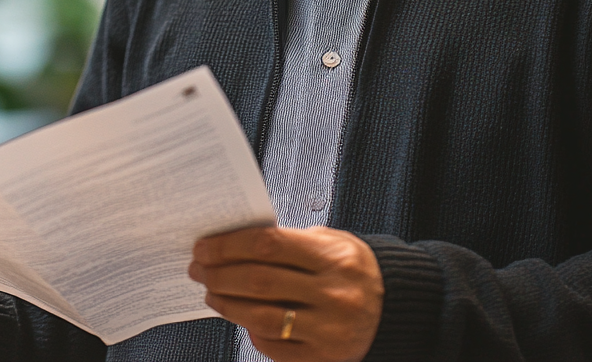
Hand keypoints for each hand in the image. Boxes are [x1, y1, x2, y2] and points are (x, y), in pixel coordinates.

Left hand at [189, 225, 382, 361]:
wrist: (392, 304)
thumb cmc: (349, 266)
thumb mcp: (328, 241)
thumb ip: (286, 242)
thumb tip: (232, 243)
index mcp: (332, 257)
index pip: (268, 244)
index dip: (229, 245)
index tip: (205, 246)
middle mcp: (333, 294)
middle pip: (259, 282)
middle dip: (220, 274)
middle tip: (199, 268)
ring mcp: (329, 330)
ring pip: (262, 318)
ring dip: (227, 305)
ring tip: (212, 292)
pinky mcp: (324, 359)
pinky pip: (275, 347)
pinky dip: (250, 330)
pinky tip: (241, 317)